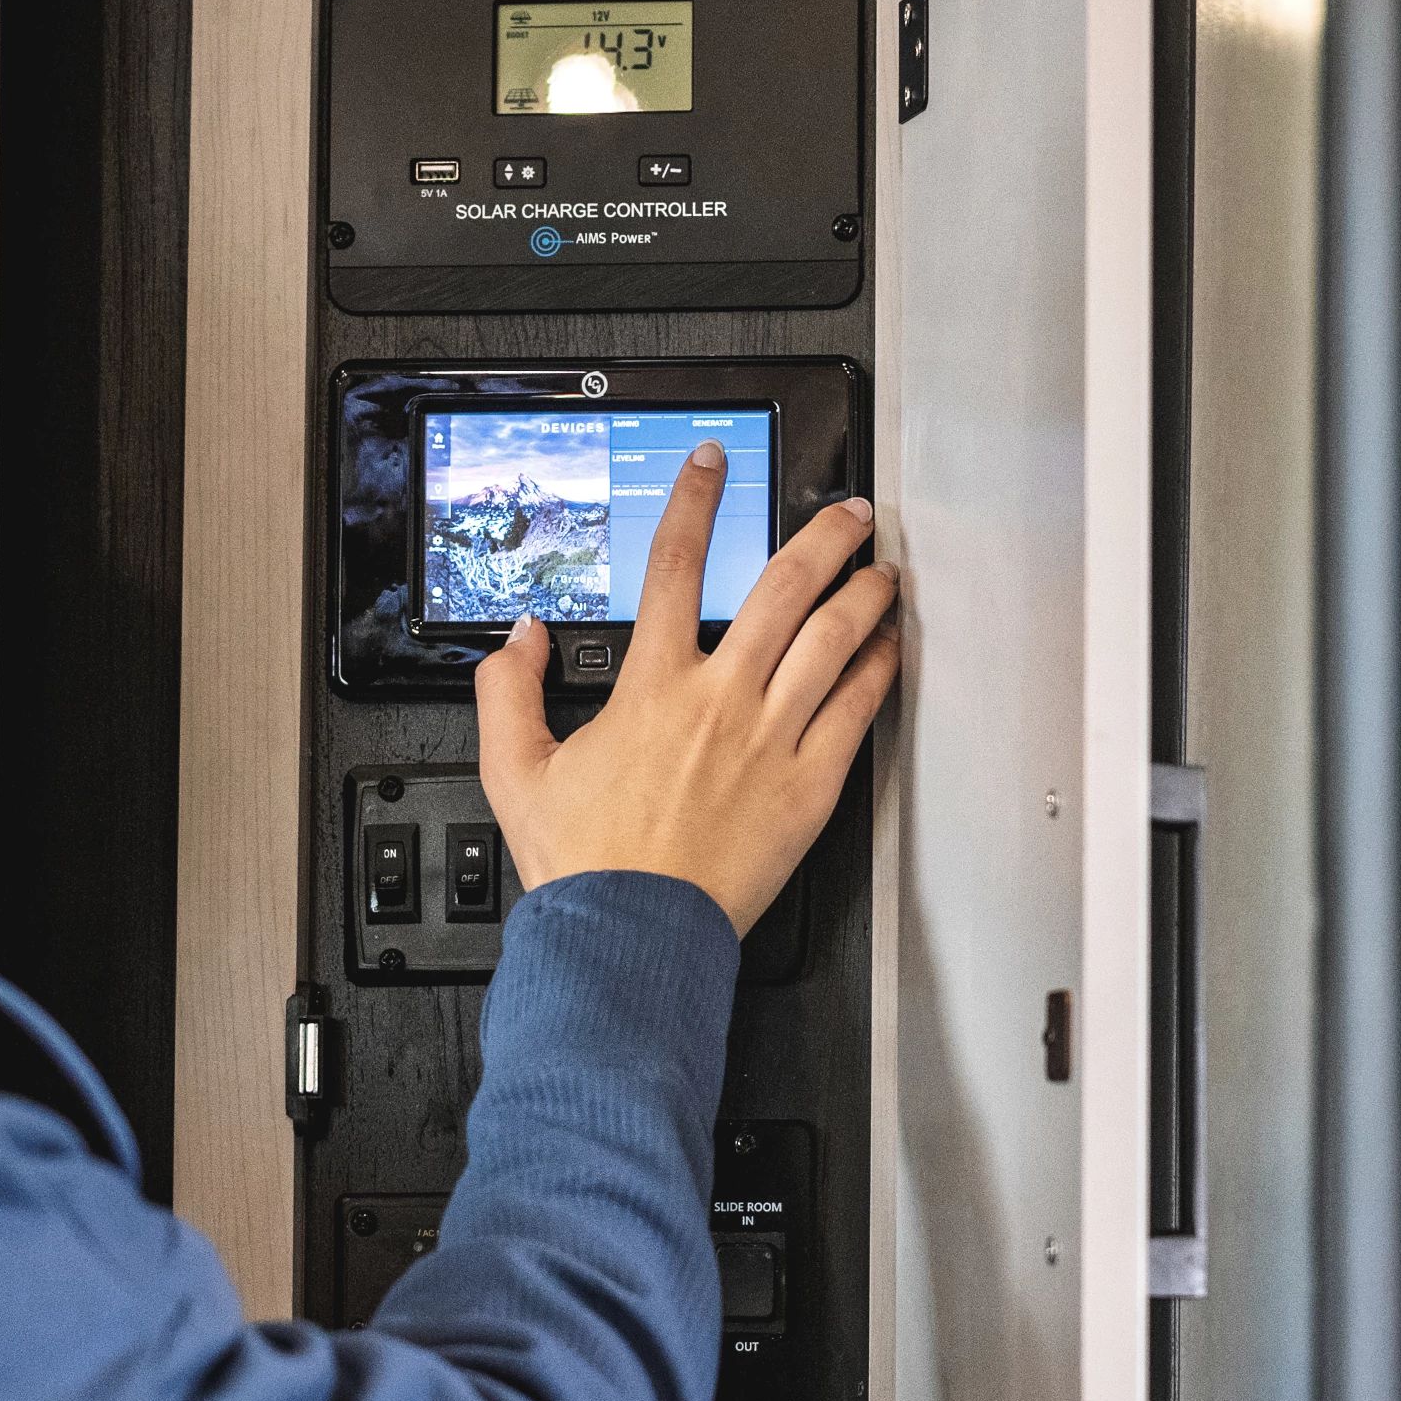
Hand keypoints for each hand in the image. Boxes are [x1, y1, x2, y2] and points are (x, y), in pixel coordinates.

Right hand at [474, 450, 900, 935]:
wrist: (633, 935)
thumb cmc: (585, 864)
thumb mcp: (516, 770)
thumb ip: (508, 691)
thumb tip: (519, 639)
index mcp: (652, 685)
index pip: (675, 564)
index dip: (695, 501)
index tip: (714, 466)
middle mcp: (720, 698)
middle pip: (784, 588)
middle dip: (824, 536)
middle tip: (849, 513)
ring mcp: (772, 738)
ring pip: (834, 639)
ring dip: (864, 592)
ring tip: (882, 569)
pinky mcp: (810, 785)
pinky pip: (858, 708)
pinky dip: (880, 667)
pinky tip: (891, 647)